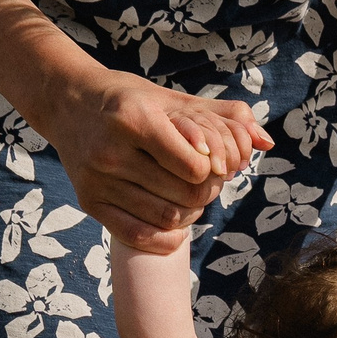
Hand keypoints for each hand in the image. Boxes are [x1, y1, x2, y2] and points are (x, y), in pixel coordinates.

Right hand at [39, 65, 272, 253]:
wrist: (68, 101)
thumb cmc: (131, 100)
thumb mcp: (173, 100)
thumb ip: (223, 119)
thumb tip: (268, 142)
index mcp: (135, 118)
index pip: (197, 167)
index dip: (214, 169)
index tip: (209, 161)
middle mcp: (112, 150)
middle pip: (187, 196)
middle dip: (206, 192)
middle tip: (203, 181)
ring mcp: (97, 179)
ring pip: (168, 218)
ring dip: (190, 214)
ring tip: (187, 196)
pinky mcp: (88, 201)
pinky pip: (140, 236)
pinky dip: (166, 237)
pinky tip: (173, 222)